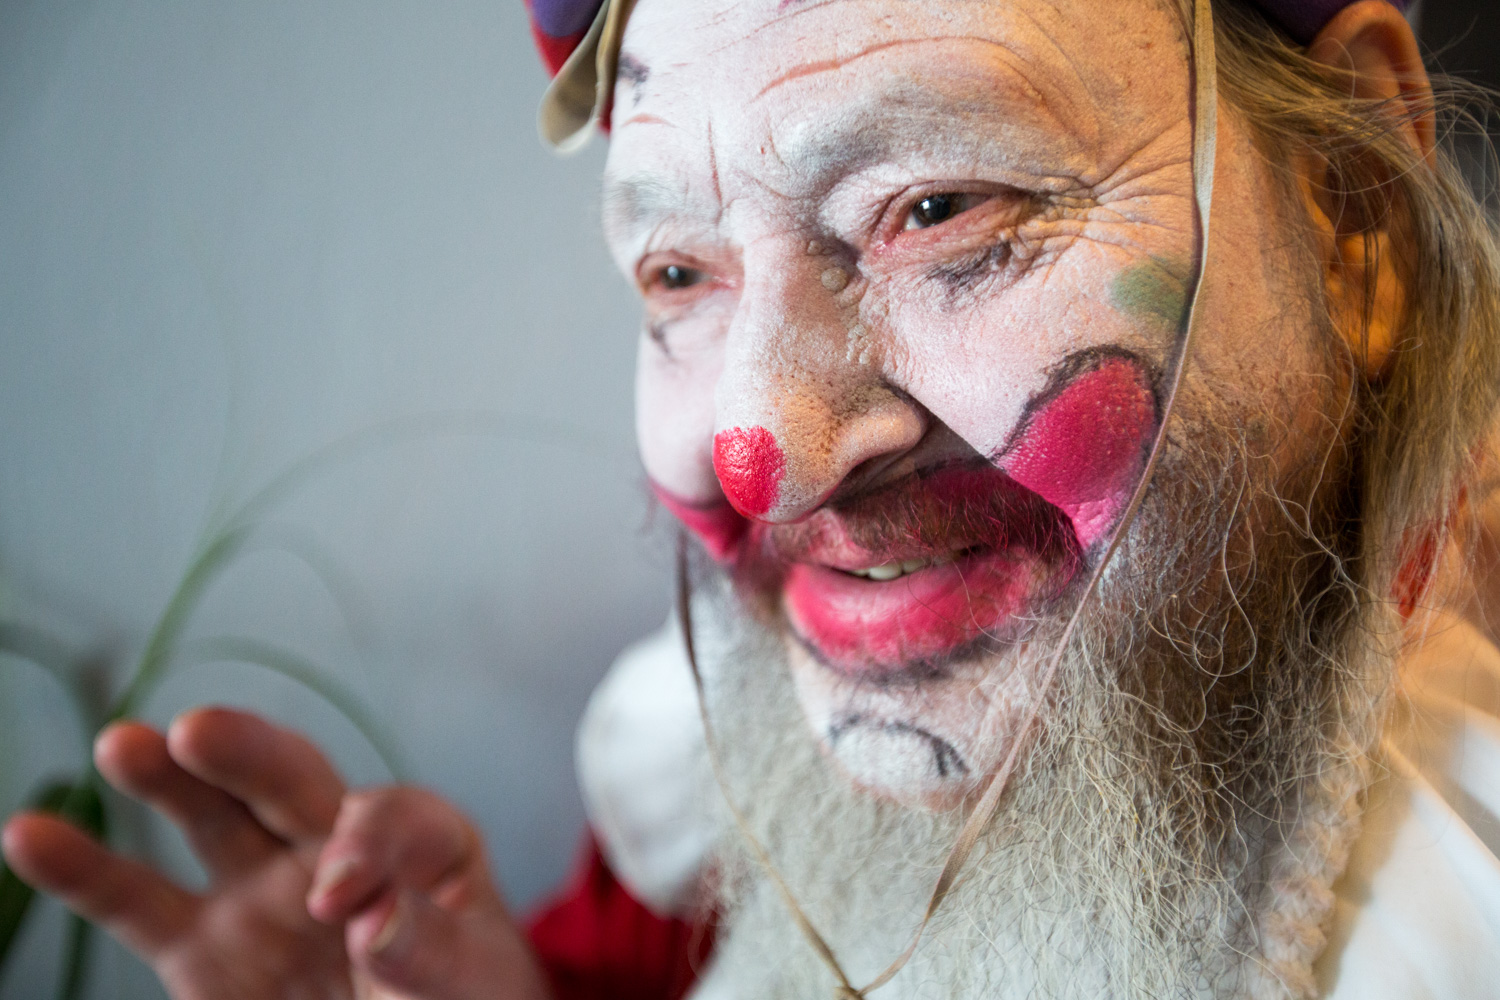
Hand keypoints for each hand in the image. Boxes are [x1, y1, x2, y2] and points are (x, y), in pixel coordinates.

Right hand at [1, 708, 550, 999]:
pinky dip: (87, 872)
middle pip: (294, 783)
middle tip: (201, 731)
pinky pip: (141, 907)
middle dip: (249, 753)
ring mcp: (267, 894)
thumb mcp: (472, 979)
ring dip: (170, 781)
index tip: (337, 898)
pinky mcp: (209, 950)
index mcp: (423, 847)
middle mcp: (340, 849)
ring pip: (212, 822)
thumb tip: (375, 919)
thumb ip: (428, 949)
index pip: (392, 818)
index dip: (364, 844)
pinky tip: (30, 832)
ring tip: (123, 745)